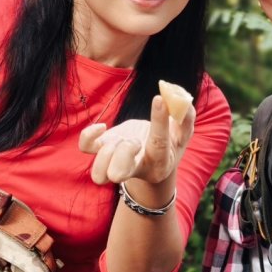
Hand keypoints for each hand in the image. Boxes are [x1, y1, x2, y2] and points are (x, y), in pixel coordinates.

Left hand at [79, 94, 195, 185]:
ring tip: (119, 139)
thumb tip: (182, 98)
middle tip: (134, 141)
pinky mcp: (103, 149)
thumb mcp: (183, 133)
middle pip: (117, 173)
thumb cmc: (170, 144)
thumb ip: (186, 117)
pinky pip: (86, 148)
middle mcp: (134, 167)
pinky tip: (103, 127)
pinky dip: (89, 135)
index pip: (158, 144)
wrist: (153, 160)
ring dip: (105, 153)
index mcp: (158, 163)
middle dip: (122, 153)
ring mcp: (115, 161)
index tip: (159, 99)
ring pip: (98, 173)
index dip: (159, 121)